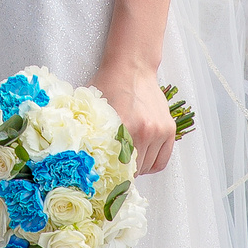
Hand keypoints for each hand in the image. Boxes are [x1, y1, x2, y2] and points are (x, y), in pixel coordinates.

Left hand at [95, 59, 175, 177]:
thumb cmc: (109, 86)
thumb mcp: (92, 110)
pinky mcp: (169, 129)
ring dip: (137, 168)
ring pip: (148, 167)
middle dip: (123, 173)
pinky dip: (152, 164)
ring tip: (126, 159)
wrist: (132, 67)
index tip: (105, 180)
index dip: (110, 177)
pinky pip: (162, 160)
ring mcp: (159, 131)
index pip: (118, 169)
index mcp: (123, 127)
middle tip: (113, 171)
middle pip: (134, 170)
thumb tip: (78, 160)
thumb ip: (87, 134)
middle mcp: (144, 131)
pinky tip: (141, 158)